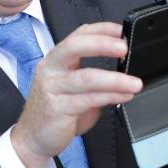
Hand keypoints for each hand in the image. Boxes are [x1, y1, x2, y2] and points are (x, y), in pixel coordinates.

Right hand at [11, 22, 141, 167]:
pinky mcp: (57, 108)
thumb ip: (93, 75)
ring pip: (85, 77)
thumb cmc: (57, 109)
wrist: (33, 137)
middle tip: (124, 48)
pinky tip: (123, 96)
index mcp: (56, 59)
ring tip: (134, 82)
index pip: (78, 35)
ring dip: (115, 79)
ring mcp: (52, 88)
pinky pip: (88, 100)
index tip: (121, 30)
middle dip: (102, 44)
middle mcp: (51, 69)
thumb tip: (125, 68)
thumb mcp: (73, 85)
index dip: (101, 29)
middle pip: (74, 46)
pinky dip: (110, 96)